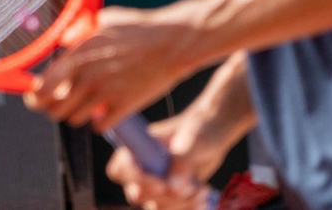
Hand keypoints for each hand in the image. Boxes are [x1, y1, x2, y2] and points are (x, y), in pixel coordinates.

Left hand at [24, 6, 192, 128]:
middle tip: (60, 101)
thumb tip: (63, 41)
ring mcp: (104, 93)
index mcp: (78, 54)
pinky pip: (98, 126)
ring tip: (86, 102)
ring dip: (76, 113)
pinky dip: (99, 121)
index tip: (35, 97)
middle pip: (54, 109)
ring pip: (74, 119)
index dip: (34, 96)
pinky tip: (105, 109)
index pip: (41, 87)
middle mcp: (86, 76)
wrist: (171, 43)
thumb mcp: (103, 20)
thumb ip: (78, 32)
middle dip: (53, 107)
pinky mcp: (122, 107)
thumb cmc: (139, 28)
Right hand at [107, 107, 239, 209]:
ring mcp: (153, 185)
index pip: (119, 169)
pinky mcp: (167, 197)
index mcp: (138, 148)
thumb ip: (181, 160)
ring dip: (181, 203)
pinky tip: (202, 198)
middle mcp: (141, 168)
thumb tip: (173, 187)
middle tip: (189, 186)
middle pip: (136, 194)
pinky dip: (187, 208)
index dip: (134, 179)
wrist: (212, 138)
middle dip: (166, 195)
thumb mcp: (193, 139)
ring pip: (156, 207)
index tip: (161, 182)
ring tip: (202, 190)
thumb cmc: (199, 130)